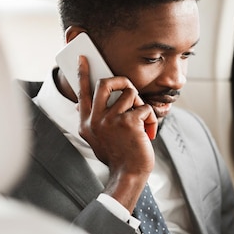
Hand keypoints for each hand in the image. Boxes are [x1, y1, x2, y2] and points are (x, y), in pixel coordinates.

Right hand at [77, 55, 157, 210]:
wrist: (128, 174)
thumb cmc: (117, 156)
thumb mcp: (97, 139)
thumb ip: (94, 121)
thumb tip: (88, 104)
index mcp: (86, 123)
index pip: (82, 93)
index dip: (83, 74)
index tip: (83, 59)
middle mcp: (95, 120)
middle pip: (106, 84)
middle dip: (121, 80)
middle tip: (128, 88)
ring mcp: (111, 120)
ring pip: (130, 93)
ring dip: (140, 104)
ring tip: (142, 120)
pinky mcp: (129, 123)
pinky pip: (144, 108)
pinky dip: (151, 119)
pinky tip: (148, 132)